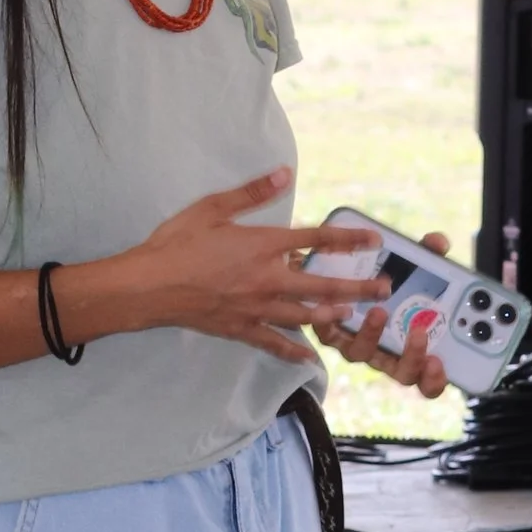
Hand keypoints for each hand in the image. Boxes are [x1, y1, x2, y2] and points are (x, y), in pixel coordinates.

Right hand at [111, 171, 388, 365]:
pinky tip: (309, 356)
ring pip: (305, 315)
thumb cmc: (176, 244)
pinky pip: (273, 342)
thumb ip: (251, 193)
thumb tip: (285, 174)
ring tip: (354, 315)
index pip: (316, 239)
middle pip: (323, 284)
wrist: (147, 286)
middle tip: (384, 289)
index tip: (374, 240)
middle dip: (357, 287)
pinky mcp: (240, 328)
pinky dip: (293, 350)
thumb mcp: (211, 208)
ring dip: (333, 315)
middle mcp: (267, 279)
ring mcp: (256, 308)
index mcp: (263, 245)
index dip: (348, 238)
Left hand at [315, 228, 451, 399]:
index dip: (435, 379)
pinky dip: (330, 322)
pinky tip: (334, 304)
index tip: (439, 363)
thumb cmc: (393, 282)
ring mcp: (358, 347)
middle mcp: (386, 355)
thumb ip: (429, 256)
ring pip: (363, 354)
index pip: (429, 380)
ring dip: (371, 335)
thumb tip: (437, 241)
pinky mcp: (331, 333)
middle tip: (419, 332)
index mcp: (413, 350)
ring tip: (378, 311)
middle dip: (412, 356)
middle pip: (401, 372)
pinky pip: (329, 335)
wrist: (345, 279)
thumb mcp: (416, 267)